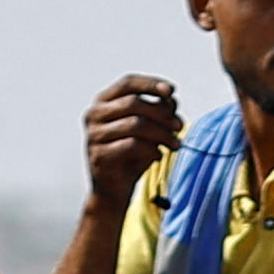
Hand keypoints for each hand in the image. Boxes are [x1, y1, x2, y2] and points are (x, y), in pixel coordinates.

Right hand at [84, 76, 185, 210]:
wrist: (113, 190)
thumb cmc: (132, 155)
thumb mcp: (148, 130)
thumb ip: (158, 112)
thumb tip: (171, 100)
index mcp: (103, 102)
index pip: (128, 83)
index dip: (150, 84)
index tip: (171, 91)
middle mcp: (94, 115)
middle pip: (134, 103)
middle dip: (161, 113)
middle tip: (180, 126)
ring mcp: (94, 135)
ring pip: (135, 124)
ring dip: (162, 133)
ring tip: (175, 145)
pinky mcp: (99, 155)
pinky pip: (132, 145)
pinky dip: (151, 149)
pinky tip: (159, 156)